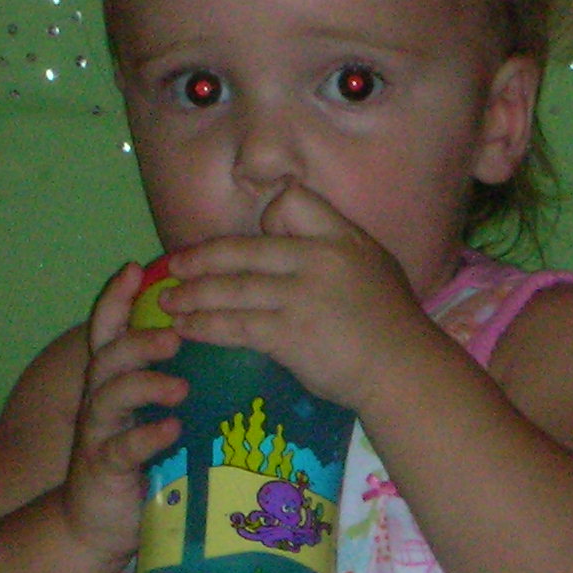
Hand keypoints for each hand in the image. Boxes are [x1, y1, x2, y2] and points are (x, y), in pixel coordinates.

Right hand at [60, 263, 188, 557]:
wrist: (99, 522)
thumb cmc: (143, 456)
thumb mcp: (156, 409)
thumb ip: (180, 375)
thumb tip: (235, 339)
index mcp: (115, 376)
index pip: (110, 326)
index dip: (118, 296)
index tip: (140, 268)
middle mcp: (101, 397)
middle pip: (110, 353)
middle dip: (140, 337)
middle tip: (177, 331)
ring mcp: (99, 432)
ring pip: (110, 396)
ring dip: (144, 384)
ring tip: (180, 384)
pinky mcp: (103, 468)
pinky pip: (121, 449)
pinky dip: (145, 437)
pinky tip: (171, 430)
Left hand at [158, 183, 438, 408]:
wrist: (404, 369)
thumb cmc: (391, 322)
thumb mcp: (372, 264)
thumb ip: (334, 246)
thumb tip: (291, 234)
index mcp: (340, 237)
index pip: (291, 202)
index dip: (266, 217)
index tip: (245, 240)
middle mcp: (318, 258)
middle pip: (243, 249)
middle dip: (201, 258)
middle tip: (172, 266)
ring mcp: (302, 296)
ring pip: (231, 288)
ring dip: (192, 295)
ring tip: (168, 301)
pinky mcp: (289, 334)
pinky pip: (234, 325)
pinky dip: (204, 326)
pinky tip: (186, 329)